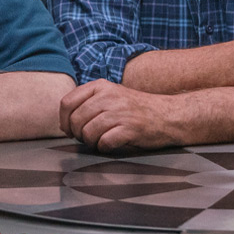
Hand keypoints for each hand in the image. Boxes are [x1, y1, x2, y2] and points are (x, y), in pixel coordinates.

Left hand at [59, 80, 186, 151]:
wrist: (169, 115)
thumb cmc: (138, 109)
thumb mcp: (112, 95)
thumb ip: (90, 102)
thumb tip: (65, 123)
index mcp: (101, 86)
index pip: (67, 102)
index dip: (63, 121)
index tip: (69, 130)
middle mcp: (109, 96)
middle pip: (75, 120)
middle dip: (78, 135)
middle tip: (89, 138)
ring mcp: (120, 112)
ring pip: (87, 132)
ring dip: (91, 142)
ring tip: (101, 141)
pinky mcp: (130, 128)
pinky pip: (104, 142)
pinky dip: (104, 147)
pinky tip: (112, 144)